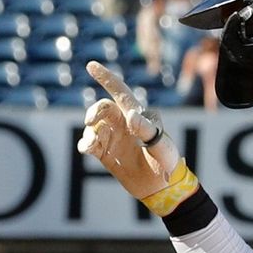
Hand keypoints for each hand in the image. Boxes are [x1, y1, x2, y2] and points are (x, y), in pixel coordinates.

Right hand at [80, 61, 196, 214]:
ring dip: (89, 132)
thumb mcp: (162, 146)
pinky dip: (85, 144)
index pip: (120, 92)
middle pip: (103, 108)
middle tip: (90, 121)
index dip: (106, 78)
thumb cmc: (167, 161)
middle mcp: (123, 123)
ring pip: (93, 127)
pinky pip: (90, 144)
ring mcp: (112, 137)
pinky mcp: (104, 153)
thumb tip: (130, 117)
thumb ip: (147, 131)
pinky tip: (86, 148)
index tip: (91, 65)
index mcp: (138, 115)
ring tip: (90, 145)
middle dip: (94, 111)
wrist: (162, 187)